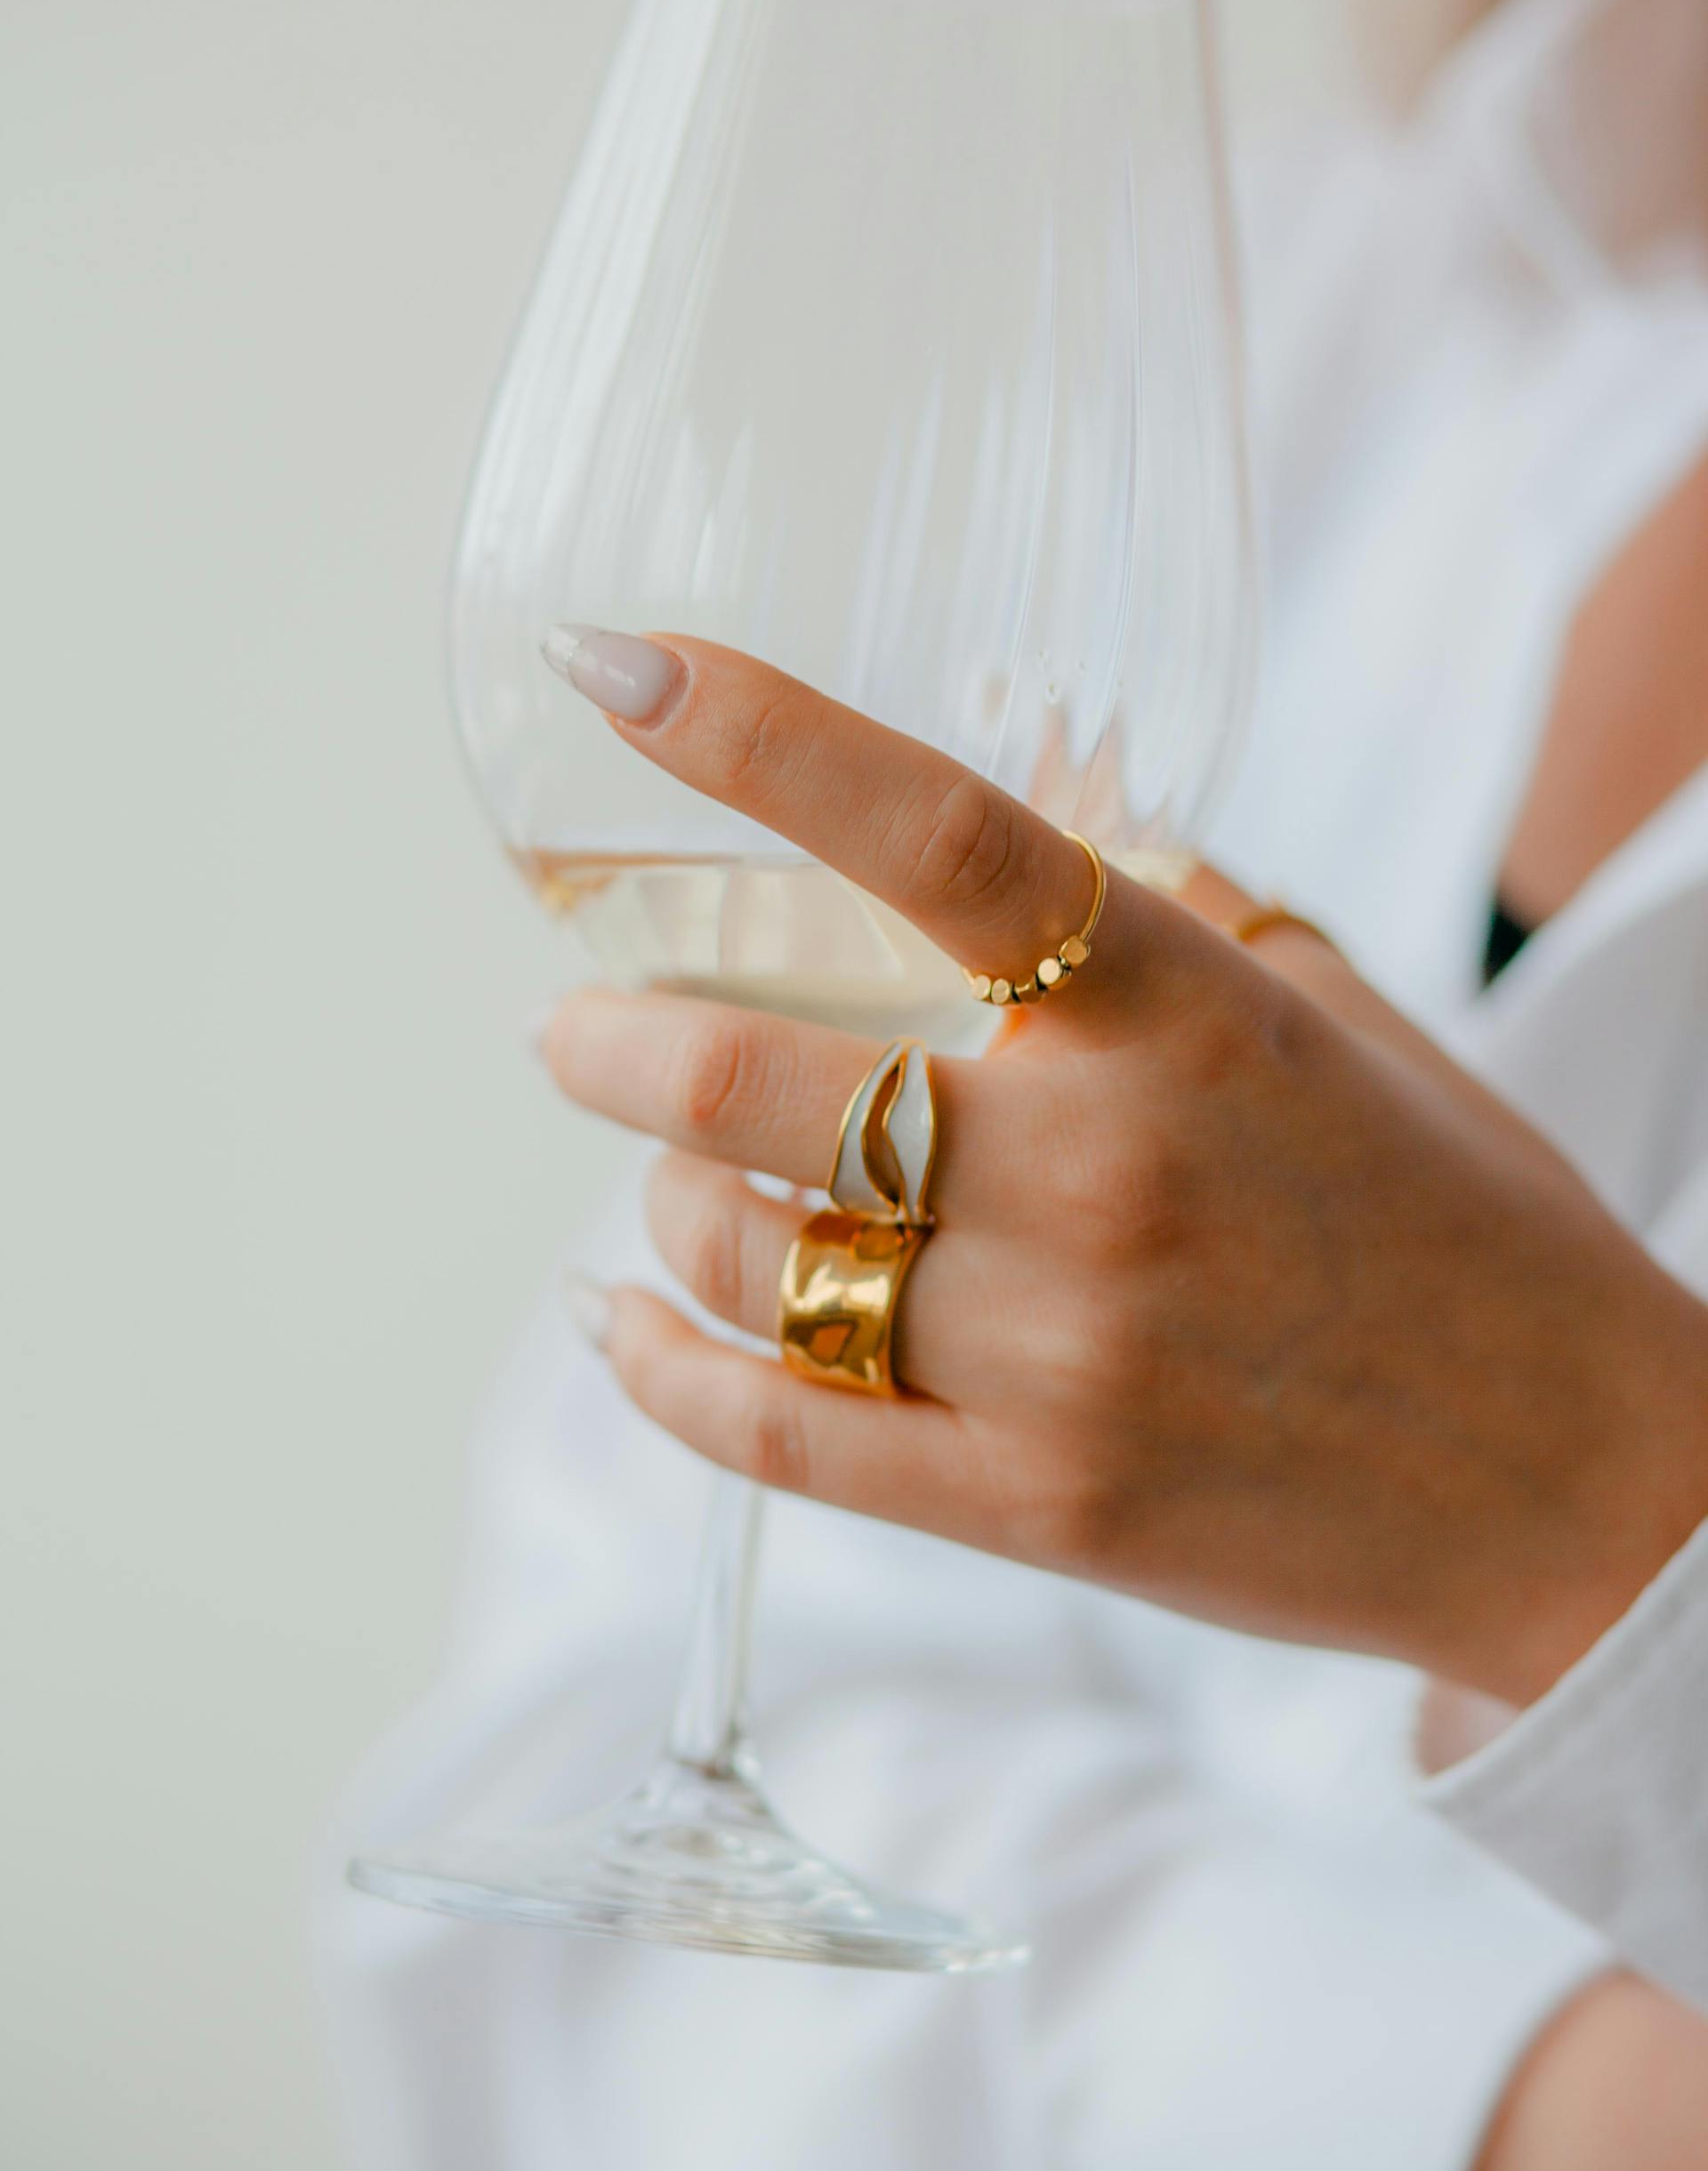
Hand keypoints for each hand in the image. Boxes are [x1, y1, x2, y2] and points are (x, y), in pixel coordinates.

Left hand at [539, 628, 1707, 1703]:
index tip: (616, 662)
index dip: (755, 734)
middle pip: (762, 1080)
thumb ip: (1166, 916)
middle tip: (575, 1025)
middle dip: (615, 1042)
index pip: (936, 831)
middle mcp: (1109, 1170)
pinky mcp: (1037, 1507)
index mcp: (1190, 1010)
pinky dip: (659, 1371)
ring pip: (747, 1258)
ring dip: (660, 1202)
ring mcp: (1064, 1353)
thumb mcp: (1337, 1018)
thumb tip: (1020, 810)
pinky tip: (619, 1324)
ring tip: (665, 1179)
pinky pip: (775, 1437)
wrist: (1575, 1485)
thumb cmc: (1457, 1223)